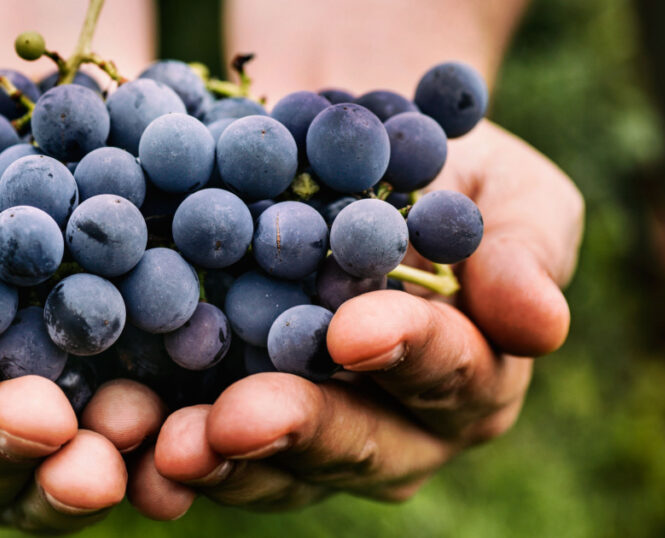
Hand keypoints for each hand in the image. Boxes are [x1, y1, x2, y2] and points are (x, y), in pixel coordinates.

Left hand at [128, 120, 583, 516]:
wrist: (330, 156)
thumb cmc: (428, 165)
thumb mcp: (497, 184)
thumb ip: (524, 248)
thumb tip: (540, 323)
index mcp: (471, 371)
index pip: (448, 369)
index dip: (407, 352)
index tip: (354, 329)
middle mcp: (398, 425)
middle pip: (358, 444)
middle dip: (297, 430)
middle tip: (236, 419)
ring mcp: (313, 434)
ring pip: (276, 469)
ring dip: (217, 461)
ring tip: (166, 446)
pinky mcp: (237, 427)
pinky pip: (207, 455)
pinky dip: (164, 454)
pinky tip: (123, 444)